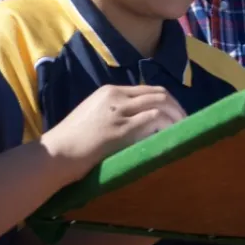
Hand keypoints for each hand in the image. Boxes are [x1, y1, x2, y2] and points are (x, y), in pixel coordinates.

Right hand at [40, 84, 185, 182]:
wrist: (55, 153)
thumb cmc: (70, 141)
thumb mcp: (92, 116)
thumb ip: (112, 113)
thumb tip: (136, 124)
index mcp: (109, 91)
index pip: (148, 90)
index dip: (167, 102)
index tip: (177, 116)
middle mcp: (116, 97)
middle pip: (158, 94)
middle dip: (177, 108)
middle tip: (188, 124)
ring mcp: (118, 112)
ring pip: (160, 105)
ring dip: (177, 118)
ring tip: (186, 132)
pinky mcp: (120, 130)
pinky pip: (153, 121)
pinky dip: (168, 126)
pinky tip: (174, 136)